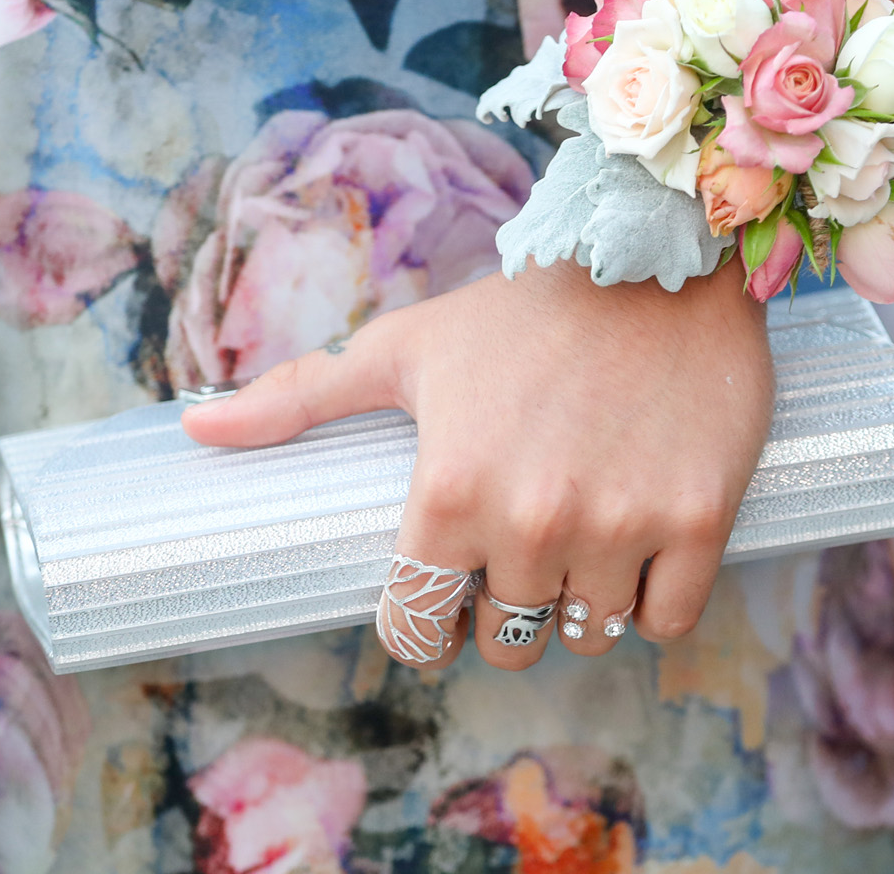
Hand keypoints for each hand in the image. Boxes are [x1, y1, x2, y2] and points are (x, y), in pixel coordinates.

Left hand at [180, 259, 773, 669]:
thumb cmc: (520, 309)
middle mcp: (532, 519)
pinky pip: (667, 620)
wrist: (656, 252)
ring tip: (583, 539)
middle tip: (521, 551)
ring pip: (586, 635)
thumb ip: (299, 398)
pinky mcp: (700, 521)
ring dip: (580, 604)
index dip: (426, 622)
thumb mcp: (403, 347)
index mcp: (448, 491)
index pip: (417, 631)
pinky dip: (655, 599)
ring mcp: (621, 525)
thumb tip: (193, 427)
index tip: (447, 592)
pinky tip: (644, 545)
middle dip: (507, 611)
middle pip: (508, 641)